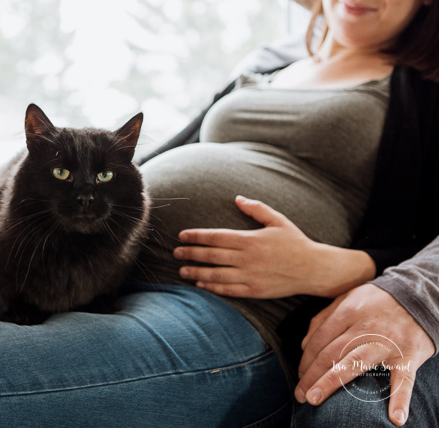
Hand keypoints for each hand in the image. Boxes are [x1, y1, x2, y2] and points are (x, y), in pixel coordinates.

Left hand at [173, 196, 375, 297]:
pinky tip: (201, 284)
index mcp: (251, 239)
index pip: (216, 236)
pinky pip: (229, 290)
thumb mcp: (278, 220)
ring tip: (182, 270)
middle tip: (175, 253)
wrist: (314, 269)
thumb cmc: (295, 242)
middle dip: (191, 253)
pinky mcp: (255, 291)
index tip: (182, 235)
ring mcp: (250, 276)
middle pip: (212, 255)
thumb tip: (237, 198)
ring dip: (197, 272)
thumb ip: (256, 209)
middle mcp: (248, 258)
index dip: (197, 236)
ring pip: (216, 275)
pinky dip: (213, 287)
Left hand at [296, 284, 435, 425]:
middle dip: (312, 375)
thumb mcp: (347, 298)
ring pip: (354, 364)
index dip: (306, 359)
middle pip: (331, 353)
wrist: (418, 296)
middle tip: (300, 393)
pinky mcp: (408, 355)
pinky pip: (404, 380)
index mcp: (348, 312)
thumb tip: (303, 344)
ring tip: (314, 399)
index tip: (299, 375)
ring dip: (331, 382)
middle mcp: (365, 327)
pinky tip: (394, 418)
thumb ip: (323, 319)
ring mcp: (387, 342)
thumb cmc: (376, 301)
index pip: (320, 339)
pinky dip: (400, 399)